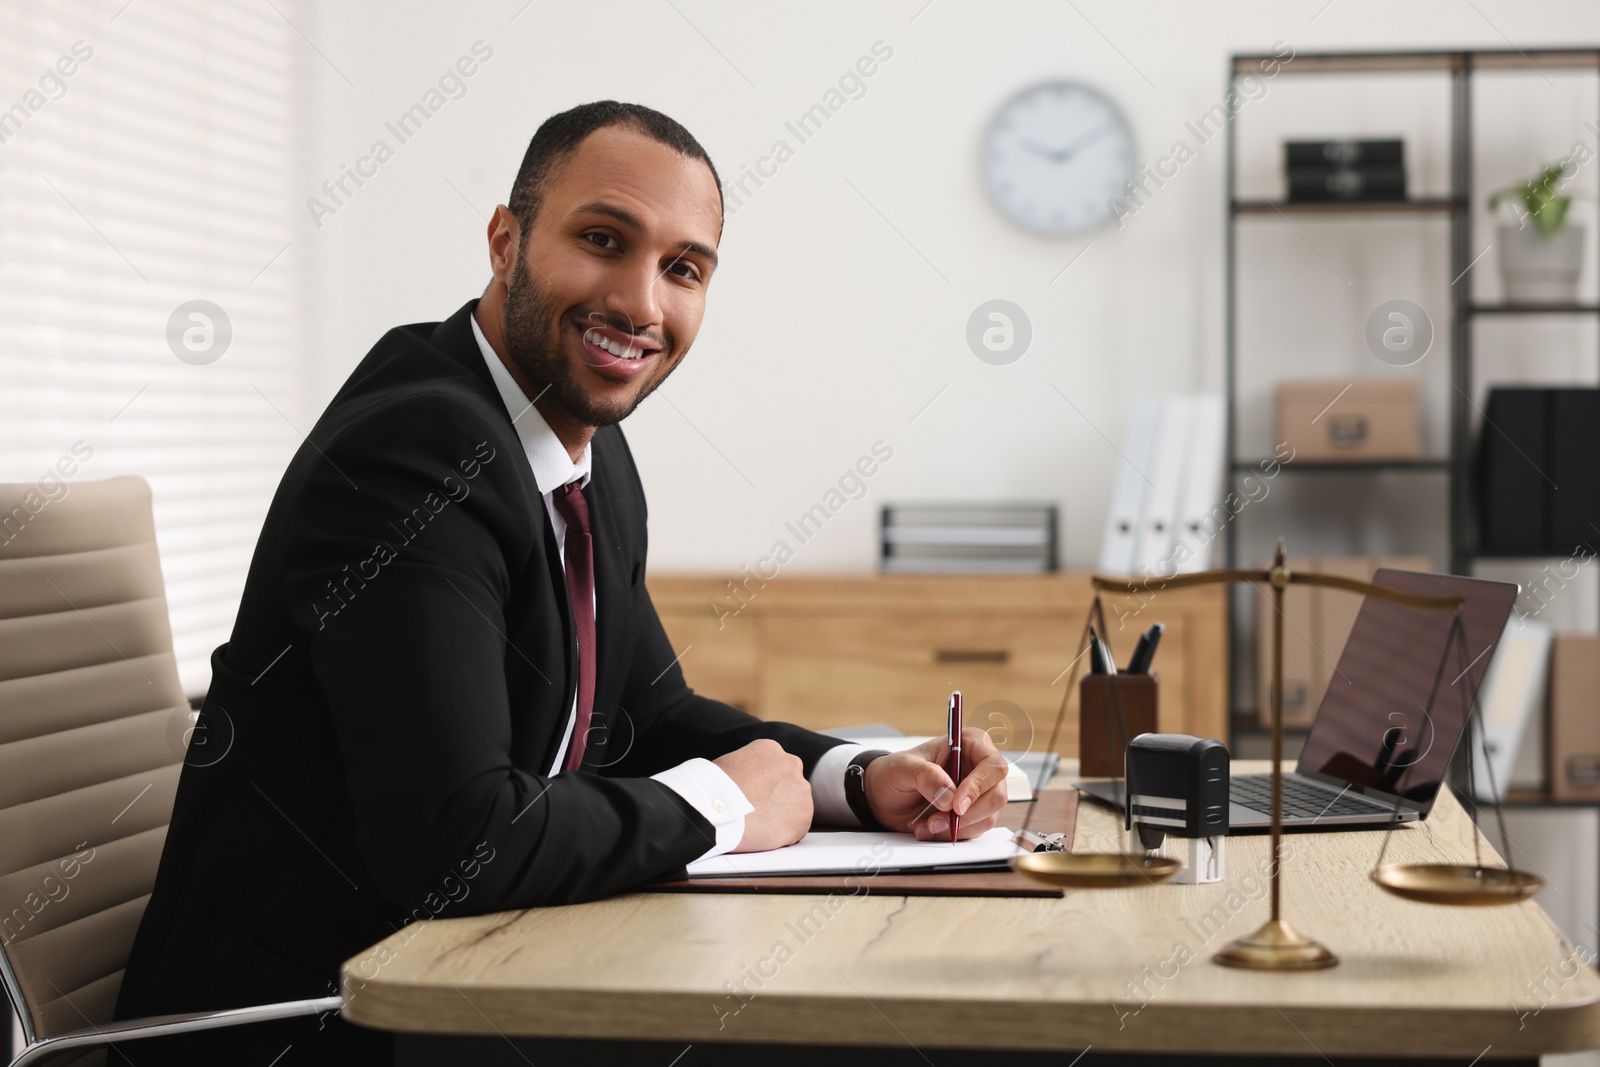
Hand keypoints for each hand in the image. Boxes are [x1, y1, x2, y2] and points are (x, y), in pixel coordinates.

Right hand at [714, 739, 812, 853]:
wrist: (716, 811)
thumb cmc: (714, 789)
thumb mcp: (730, 764)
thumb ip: (749, 769)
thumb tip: (749, 781)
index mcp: (771, 749)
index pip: (777, 767)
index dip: (766, 785)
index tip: (756, 796)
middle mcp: (791, 765)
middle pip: (791, 784)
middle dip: (779, 798)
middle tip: (760, 811)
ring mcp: (800, 791)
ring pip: (796, 806)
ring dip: (782, 815)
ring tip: (759, 824)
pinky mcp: (803, 817)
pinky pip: (797, 828)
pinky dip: (785, 834)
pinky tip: (765, 833)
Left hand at [862, 727, 1008, 839]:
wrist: (884, 797)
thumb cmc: (894, 772)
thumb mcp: (902, 767)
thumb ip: (925, 776)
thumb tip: (949, 796)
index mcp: (969, 744)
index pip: (993, 765)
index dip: (979, 786)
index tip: (956, 806)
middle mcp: (979, 768)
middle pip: (996, 795)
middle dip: (966, 814)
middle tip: (936, 821)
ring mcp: (979, 793)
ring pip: (987, 817)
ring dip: (956, 828)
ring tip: (926, 824)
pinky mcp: (972, 815)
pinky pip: (974, 831)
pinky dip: (951, 834)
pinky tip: (928, 829)